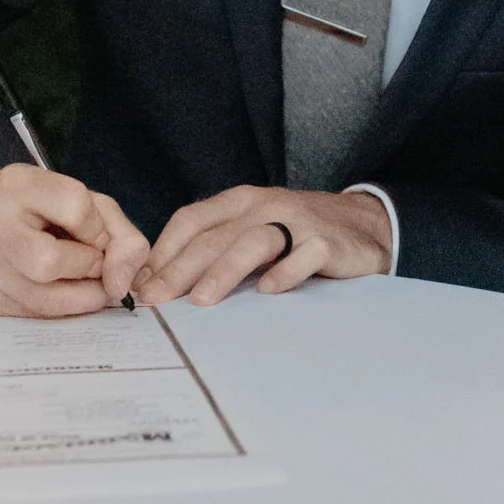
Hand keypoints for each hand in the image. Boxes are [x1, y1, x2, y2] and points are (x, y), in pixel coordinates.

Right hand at [0, 162, 149, 318]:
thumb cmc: (42, 212)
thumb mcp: (86, 204)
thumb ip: (120, 236)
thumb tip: (121, 284)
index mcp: (19, 185)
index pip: (76, 209)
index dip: (98, 230)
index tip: (97, 236)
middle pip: (50, 261)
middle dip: (86, 268)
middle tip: (92, 264)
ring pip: (43, 300)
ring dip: (79, 296)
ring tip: (82, 281)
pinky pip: (32, 315)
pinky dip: (57, 308)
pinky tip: (56, 291)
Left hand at [137, 186, 393, 307]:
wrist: (365, 225)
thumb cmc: (296, 235)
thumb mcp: (252, 232)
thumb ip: (214, 251)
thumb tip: (158, 287)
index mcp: (239, 202)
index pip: (190, 220)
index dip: (161, 253)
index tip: (138, 287)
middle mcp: (265, 206)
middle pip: (215, 236)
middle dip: (179, 269)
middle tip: (155, 301)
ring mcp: (298, 222)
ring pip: (254, 241)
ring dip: (224, 270)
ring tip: (201, 301)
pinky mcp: (329, 242)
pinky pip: (305, 253)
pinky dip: (286, 271)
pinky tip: (268, 292)